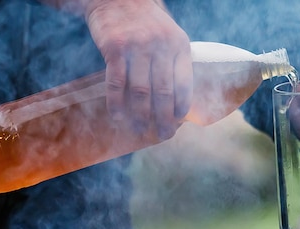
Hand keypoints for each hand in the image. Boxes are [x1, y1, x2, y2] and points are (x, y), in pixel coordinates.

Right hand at [83, 0, 192, 139]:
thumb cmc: (145, 22)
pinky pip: (117, 83)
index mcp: (179, 44)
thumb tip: (176, 101)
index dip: (182, 106)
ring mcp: (137, 46)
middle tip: (163, 135)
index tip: (178, 122)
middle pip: (164, 92)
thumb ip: (172, 63)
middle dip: (164, 118)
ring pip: (141, 91)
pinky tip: (118, 116)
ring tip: (141, 130)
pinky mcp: (115, 48)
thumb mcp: (168, 35)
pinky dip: (117, 103)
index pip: (184, 82)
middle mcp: (160, 45)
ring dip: (141, 116)